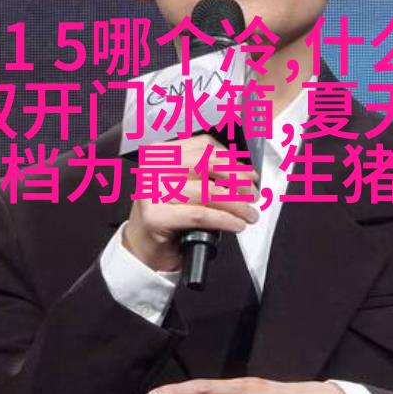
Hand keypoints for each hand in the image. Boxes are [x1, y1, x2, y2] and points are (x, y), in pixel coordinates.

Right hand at [123, 134, 258, 271]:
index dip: (232, 160)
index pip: (204, 146)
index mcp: (161, 153)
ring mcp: (153, 191)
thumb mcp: (182, 184)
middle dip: (237, 181)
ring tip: (249, 214)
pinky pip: (200, 215)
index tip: (249, 174)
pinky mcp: (156, 216)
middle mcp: (154, 167)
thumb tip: (243, 175)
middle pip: (207, 165)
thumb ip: (204, 172)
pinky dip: (224, 219)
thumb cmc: (165, 216)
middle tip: (252, 195)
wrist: (140, 247)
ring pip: (207, 191)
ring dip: (236, 204)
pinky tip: (236, 224)